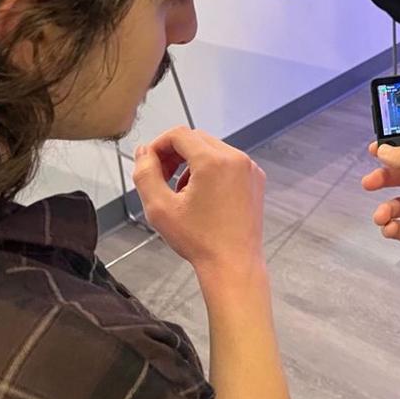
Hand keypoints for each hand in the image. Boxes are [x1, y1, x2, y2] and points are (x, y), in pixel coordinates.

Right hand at [133, 126, 266, 280]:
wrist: (233, 264)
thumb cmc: (198, 240)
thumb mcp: (159, 207)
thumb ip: (145, 174)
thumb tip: (143, 152)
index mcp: (213, 161)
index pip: (179, 134)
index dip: (158, 145)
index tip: (150, 165)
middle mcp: (236, 158)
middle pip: (197, 139)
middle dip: (174, 154)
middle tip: (161, 178)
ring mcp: (249, 168)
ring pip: (213, 150)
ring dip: (192, 163)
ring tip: (181, 192)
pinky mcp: (256, 179)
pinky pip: (229, 163)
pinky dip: (212, 170)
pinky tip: (203, 197)